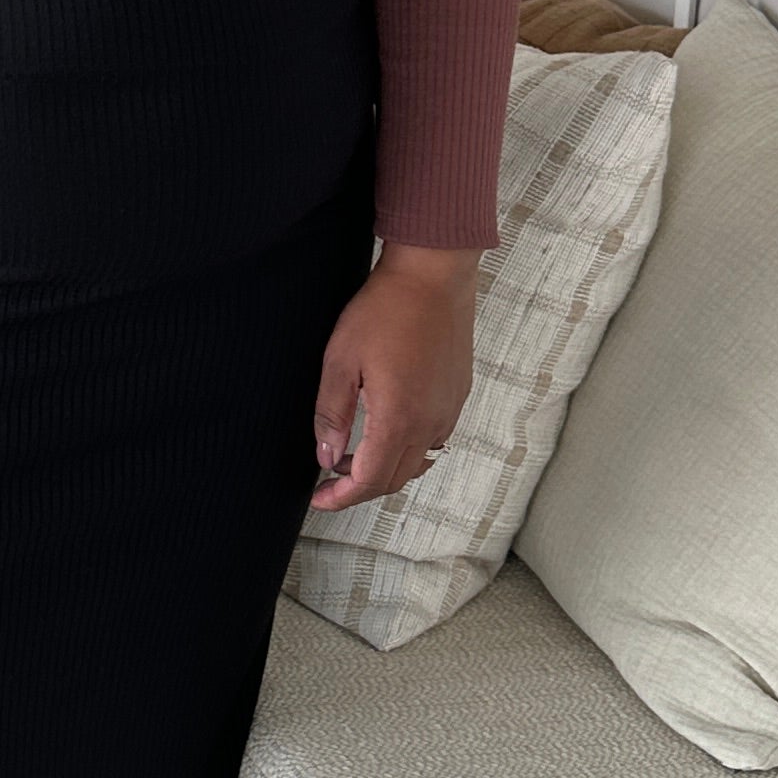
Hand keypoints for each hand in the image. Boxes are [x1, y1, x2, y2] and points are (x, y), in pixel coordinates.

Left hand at [308, 243, 479, 511]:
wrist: (432, 277)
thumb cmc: (384, 311)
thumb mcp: (340, 360)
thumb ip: (331, 414)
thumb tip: (326, 456)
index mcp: (398, 419)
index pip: (371, 480)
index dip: (342, 497)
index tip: (320, 499)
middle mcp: (430, 423)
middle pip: (395, 479)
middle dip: (360, 487)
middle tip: (331, 478)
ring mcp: (448, 411)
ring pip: (416, 462)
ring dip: (384, 469)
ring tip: (353, 454)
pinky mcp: (457, 396)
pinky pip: (433, 439)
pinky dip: (407, 449)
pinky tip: (386, 428)